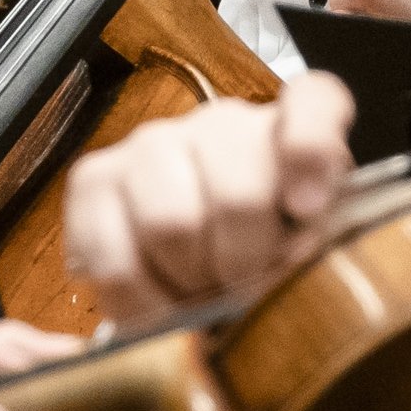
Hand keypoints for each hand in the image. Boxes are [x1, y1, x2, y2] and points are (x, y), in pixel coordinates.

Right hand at [58, 71, 359, 326]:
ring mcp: (154, 142)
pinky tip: (157, 307)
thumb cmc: (266, 252)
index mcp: (296, 126)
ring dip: (187, 282)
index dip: (310, 151)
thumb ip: (310, 249)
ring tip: (198, 296)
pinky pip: (110, 254)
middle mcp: (223, 123)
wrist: (195, 257)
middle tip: (242, 293)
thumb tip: (279, 275)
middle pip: (238, 196)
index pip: (315, 103)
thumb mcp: (309, 248)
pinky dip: (138, 301)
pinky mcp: (96, 177)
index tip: (305, 210)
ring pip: (169, 223)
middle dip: (242, 265)